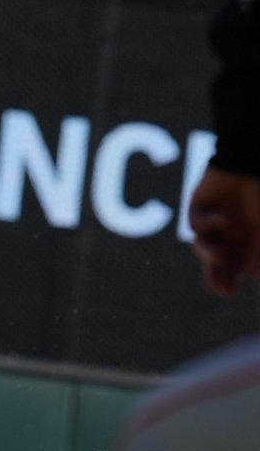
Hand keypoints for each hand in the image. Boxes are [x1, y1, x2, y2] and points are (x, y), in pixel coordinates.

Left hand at [188, 166, 259, 295]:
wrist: (250, 160)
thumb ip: (259, 250)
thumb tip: (252, 275)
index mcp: (248, 239)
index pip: (236, 266)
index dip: (230, 278)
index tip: (227, 290)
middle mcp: (229, 234)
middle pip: (216, 261)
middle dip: (216, 275)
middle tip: (218, 287)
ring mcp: (212, 222)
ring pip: (203, 246)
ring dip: (209, 254)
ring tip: (220, 257)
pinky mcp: (197, 208)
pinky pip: (197, 223)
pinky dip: (211, 223)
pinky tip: (224, 218)